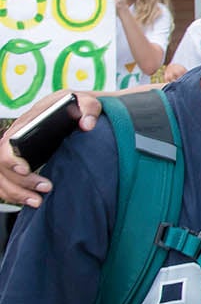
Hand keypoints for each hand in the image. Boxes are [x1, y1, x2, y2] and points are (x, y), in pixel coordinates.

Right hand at [0, 92, 114, 207]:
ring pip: (1, 177)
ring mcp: (14, 152)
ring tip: (38, 201)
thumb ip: (88, 109)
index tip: (26, 170)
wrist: (77, 110)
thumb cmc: (79, 107)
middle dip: (20, 181)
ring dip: (16, 192)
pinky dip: (13, 194)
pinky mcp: (18, 163)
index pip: (7, 144)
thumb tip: (86, 124)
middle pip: (1, 165)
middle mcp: (14, 138)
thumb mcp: (87, 102)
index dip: (12, 159)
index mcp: (26, 123)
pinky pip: (5, 182)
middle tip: (46, 188)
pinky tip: (30, 201)